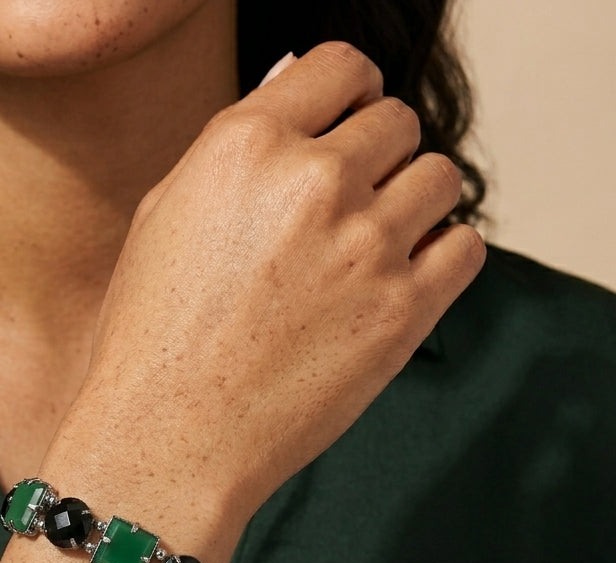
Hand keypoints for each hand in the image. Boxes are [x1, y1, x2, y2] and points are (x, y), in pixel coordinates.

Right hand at [43, 41, 484, 534]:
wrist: (166, 441)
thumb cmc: (150, 339)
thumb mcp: (165, 219)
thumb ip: (236, 154)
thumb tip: (295, 105)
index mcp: (245, 146)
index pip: (341, 67)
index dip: (348, 93)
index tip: (347, 122)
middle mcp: (314, 182)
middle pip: (397, 121)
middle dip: (376, 156)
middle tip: (347, 205)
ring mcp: (366, 247)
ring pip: (440, 178)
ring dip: (412, 202)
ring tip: (370, 247)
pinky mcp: (403, 312)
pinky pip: (465, 245)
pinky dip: (441, 254)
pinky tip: (398, 279)